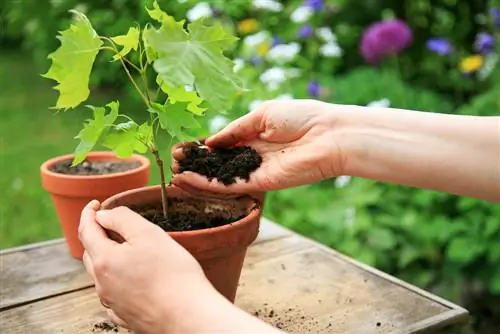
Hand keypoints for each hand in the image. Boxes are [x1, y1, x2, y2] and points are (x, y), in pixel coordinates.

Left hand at [79, 201, 283, 333]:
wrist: (188, 315)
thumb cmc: (173, 273)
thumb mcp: (149, 234)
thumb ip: (122, 218)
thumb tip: (103, 214)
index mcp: (104, 260)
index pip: (87, 230)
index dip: (89, 213)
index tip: (96, 204)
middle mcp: (102, 284)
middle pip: (91, 254)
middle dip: (97, 235)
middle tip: (110, 224)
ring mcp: (113, 303)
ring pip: (102, 275)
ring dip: (107, 258)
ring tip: (124, 249)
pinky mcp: (126, 316)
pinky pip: (115, 294)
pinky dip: (118, 281)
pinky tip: (131, 279)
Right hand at [171, 99, 348, 192]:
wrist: (328, 134)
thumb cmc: (301, 116)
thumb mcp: (262, 114)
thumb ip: (236, 130)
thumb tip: (211, 141)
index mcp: (256, 136)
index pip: (224, 145)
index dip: (204, 147)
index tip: (184, 148)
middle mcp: (254, 156)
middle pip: (220, 163)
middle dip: (196, 163)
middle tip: (173, 162)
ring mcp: (257, 172)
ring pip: (222, 177)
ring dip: (197, 177)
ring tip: (174, 174)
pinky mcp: (262, 184)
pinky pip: (230, 186)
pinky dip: (208, 184)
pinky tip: (188, 180)